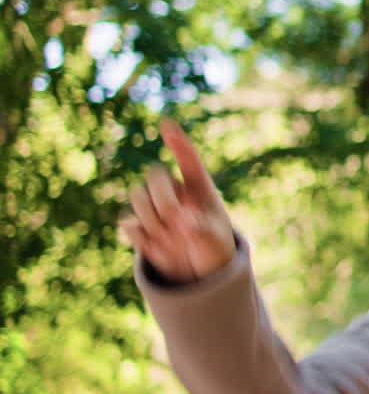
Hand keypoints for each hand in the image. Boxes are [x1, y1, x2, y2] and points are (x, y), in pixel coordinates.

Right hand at [118, 119, 234, 282]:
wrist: (198, 270)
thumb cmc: (213, 247)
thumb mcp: (215, 241)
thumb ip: (201, 229)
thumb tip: (181, 221)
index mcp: (200, 188)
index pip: (188, 159)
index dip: (177, 141)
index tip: (166, 123)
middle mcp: (174, 191)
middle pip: (155, 176)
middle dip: (162, 196)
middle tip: (175, 217)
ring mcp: (154, 207)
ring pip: (137, 197)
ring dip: (150, 217)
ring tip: (170, 237)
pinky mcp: (139, 226)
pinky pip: (128, 223)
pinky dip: (140, 236)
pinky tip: (156, 246)